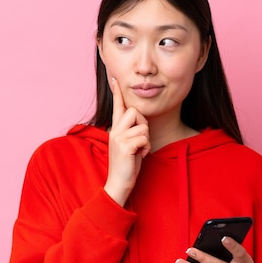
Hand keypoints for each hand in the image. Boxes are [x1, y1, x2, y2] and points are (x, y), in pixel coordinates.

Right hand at [104, 78, 150, 206]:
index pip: (117, 106)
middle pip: (135, 112)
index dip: (117, 92)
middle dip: (144, 125)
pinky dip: (146, 148)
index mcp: (115, 129)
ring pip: (142, 125)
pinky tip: (140, 156)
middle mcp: (115, 130)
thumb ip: (131, 132)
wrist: (118, 184)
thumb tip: (139, 121)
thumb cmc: (127, 166)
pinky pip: (144, 138)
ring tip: (139, 150)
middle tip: (141, 141)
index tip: (115, 78)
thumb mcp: (128, 145)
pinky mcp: (125, 146)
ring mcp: (118, 137)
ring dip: (146, 139)